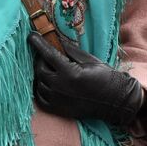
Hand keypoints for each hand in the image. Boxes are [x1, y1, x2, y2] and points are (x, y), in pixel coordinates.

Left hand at [27, 30, 143, 127]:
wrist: (115, 101)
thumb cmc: (105, 77)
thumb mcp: (89, 60)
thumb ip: (71, 51)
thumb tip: (57, 41)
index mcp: (70, 72)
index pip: (48, 54)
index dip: (38, 43)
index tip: (31, 36)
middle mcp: (61, 87)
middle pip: (40, 69)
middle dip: (40, 59)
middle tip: (45, 54)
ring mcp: (58, 100)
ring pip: (39, 83)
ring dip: (41, 74)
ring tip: (49, 68)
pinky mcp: (59, 110)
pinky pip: (41, 98)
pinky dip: (41, 89)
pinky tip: (47, 82)